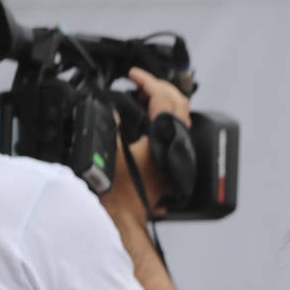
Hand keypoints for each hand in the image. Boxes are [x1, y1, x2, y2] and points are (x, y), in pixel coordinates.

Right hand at [102, 67, 191, 217]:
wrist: (126, 215)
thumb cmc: (118, 189)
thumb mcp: (109, 149)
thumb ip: (113, 123)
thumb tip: (114, 107)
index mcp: (163, 138)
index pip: (163, 99)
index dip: (148, 81)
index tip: (134, 74)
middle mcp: (176, 145)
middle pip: (180, 103)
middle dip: (160, 86)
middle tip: (140, 82)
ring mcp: (178, 154)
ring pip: (181, 117)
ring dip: (164, 100)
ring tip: (142, 95)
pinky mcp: (174, 162)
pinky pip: (176, 130)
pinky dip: (165, 116)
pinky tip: (150, 117)